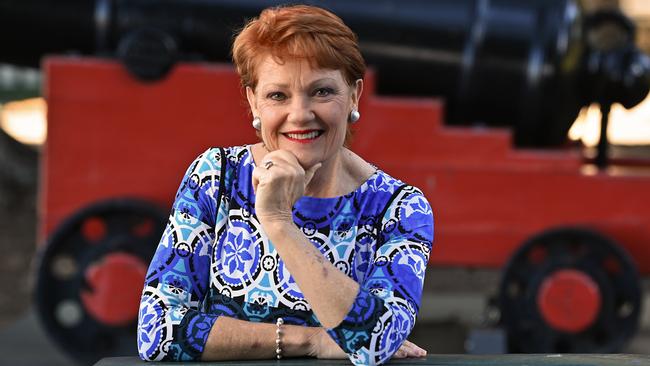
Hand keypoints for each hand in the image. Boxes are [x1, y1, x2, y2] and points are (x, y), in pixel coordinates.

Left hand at [251, 150, 320, 223]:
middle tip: (268, 184)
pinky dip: (255, 182)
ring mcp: (282, 172)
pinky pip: (256, 171)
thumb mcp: (300, 186)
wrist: (277, 218)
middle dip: (265, 168)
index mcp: (300, 170)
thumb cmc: (285, 203)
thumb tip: (319, 164)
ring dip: (260, 177)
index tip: (274, 180)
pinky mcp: (270, 177)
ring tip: (265, 189)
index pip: (282, 153)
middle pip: (271, 156)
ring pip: (263, 164)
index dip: (274, 164)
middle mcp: (293, 169)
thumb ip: (308, 174)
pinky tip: (260, 191)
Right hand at [306, 327, 426, 359]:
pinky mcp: (365, 349)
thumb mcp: (351, 336)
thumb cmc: (331, 339)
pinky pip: (383, 352)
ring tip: (418, 354)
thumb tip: (371, 336)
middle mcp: (371, 335)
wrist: (319, 340)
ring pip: (392, 346)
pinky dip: (394, 353)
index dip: (403, 341)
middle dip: (410, 347)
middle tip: (422, 352)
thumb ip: (362, 335)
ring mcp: (368, 341)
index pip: (389, 337)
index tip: (415, 347)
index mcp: (369, 331)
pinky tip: (404, 355)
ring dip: (406, 350)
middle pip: (394, 341)